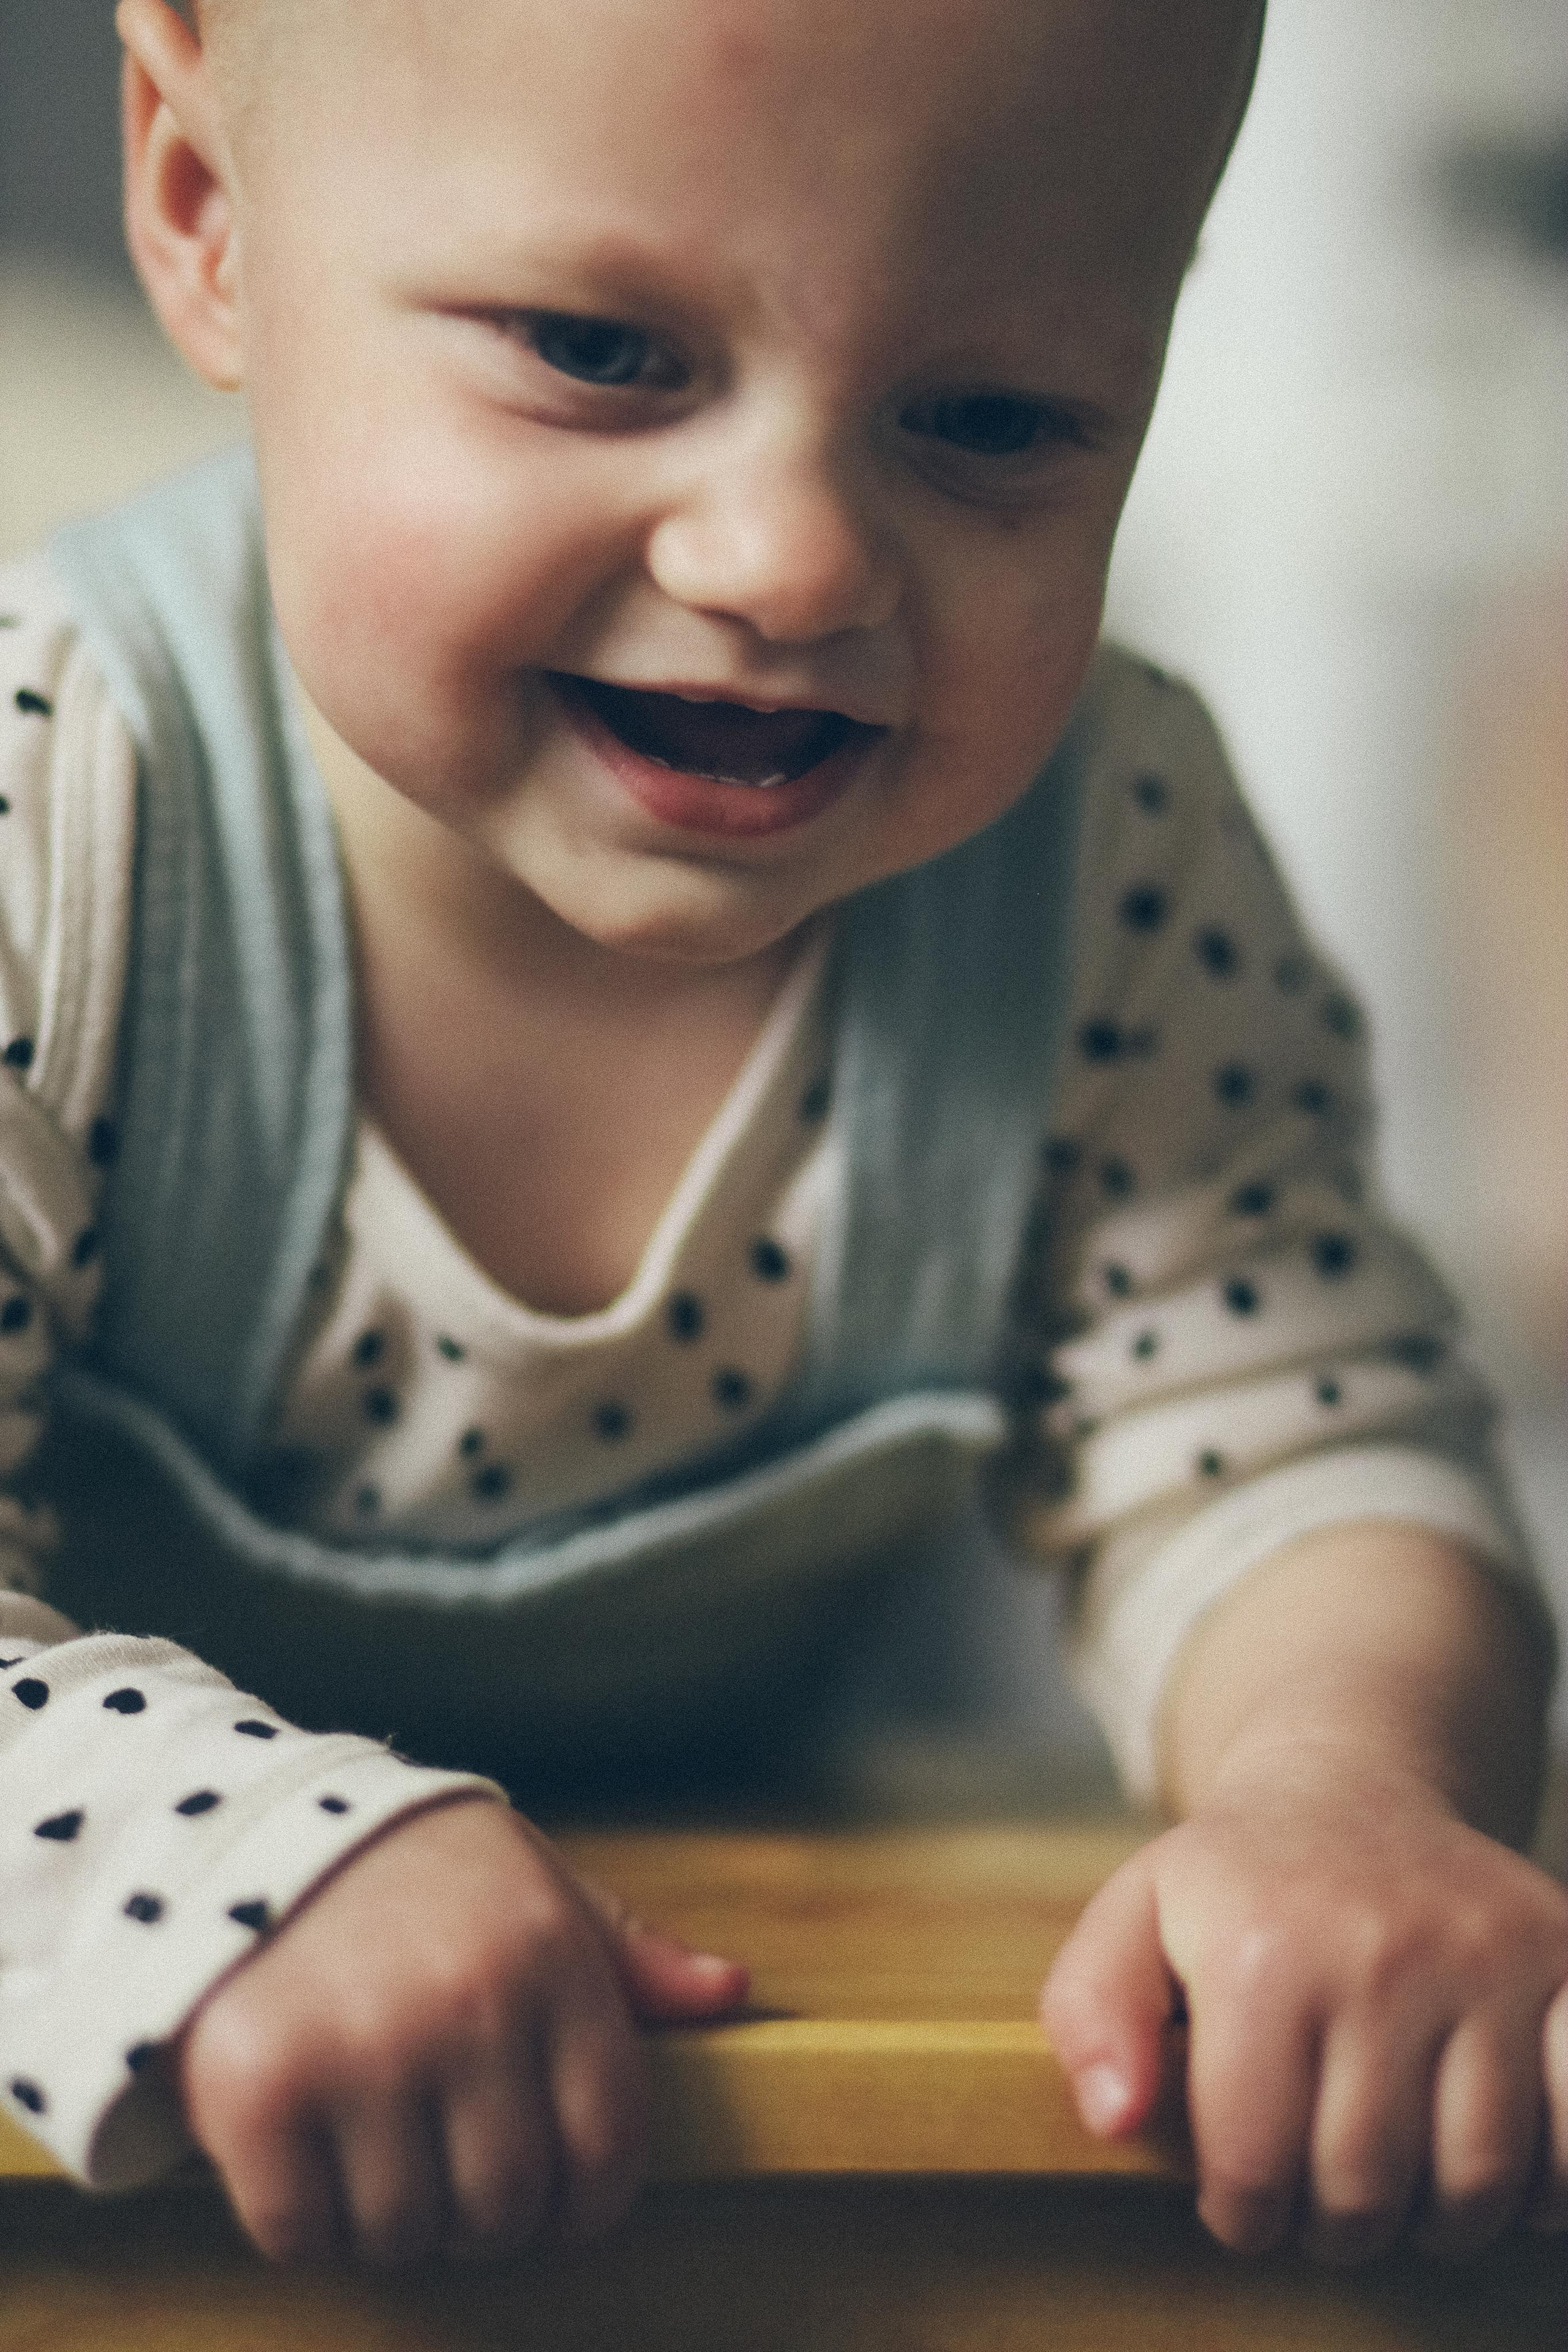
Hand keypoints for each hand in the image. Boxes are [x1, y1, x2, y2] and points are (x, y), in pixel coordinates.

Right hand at [175, 1796, 747, 2266]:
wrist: (238, 1827)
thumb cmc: (411, 1870)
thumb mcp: (533, 1883)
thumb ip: (626, 1955)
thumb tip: (730, 1992)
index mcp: (548, 1954)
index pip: (608, 2144)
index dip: (586, 2199)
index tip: (556, 2197)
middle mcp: (467, 2003)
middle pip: (507, 2206)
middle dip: (483, 2210)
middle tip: (445, 2163)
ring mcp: (361, 2048)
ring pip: (406, 2231)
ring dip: (392, 2216)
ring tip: (375, 2145)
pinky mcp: (258, 2089)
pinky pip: (302, 2232)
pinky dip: (302, 2218)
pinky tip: (305, 2150)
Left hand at [1041, 1761, 1567, 2261]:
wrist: (1351, 1787)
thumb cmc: (1237, 1880)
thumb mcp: (1134, 1919)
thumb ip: (1092, 2014)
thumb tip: (1111, 2117)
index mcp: (1261, 1948)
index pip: (1254, 2165)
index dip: (1241, 2212)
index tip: (1242, 2199)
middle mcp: (1380, 1949)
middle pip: (1366, 2187)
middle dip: (1334, 2223)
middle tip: (1320, 2197)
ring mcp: (1486, 1955)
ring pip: (1479, 2180)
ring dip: (1437, 2217)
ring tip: (1397, 2184)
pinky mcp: (1565, 1959)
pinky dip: (1545, 2177)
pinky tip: (1494, 2160)